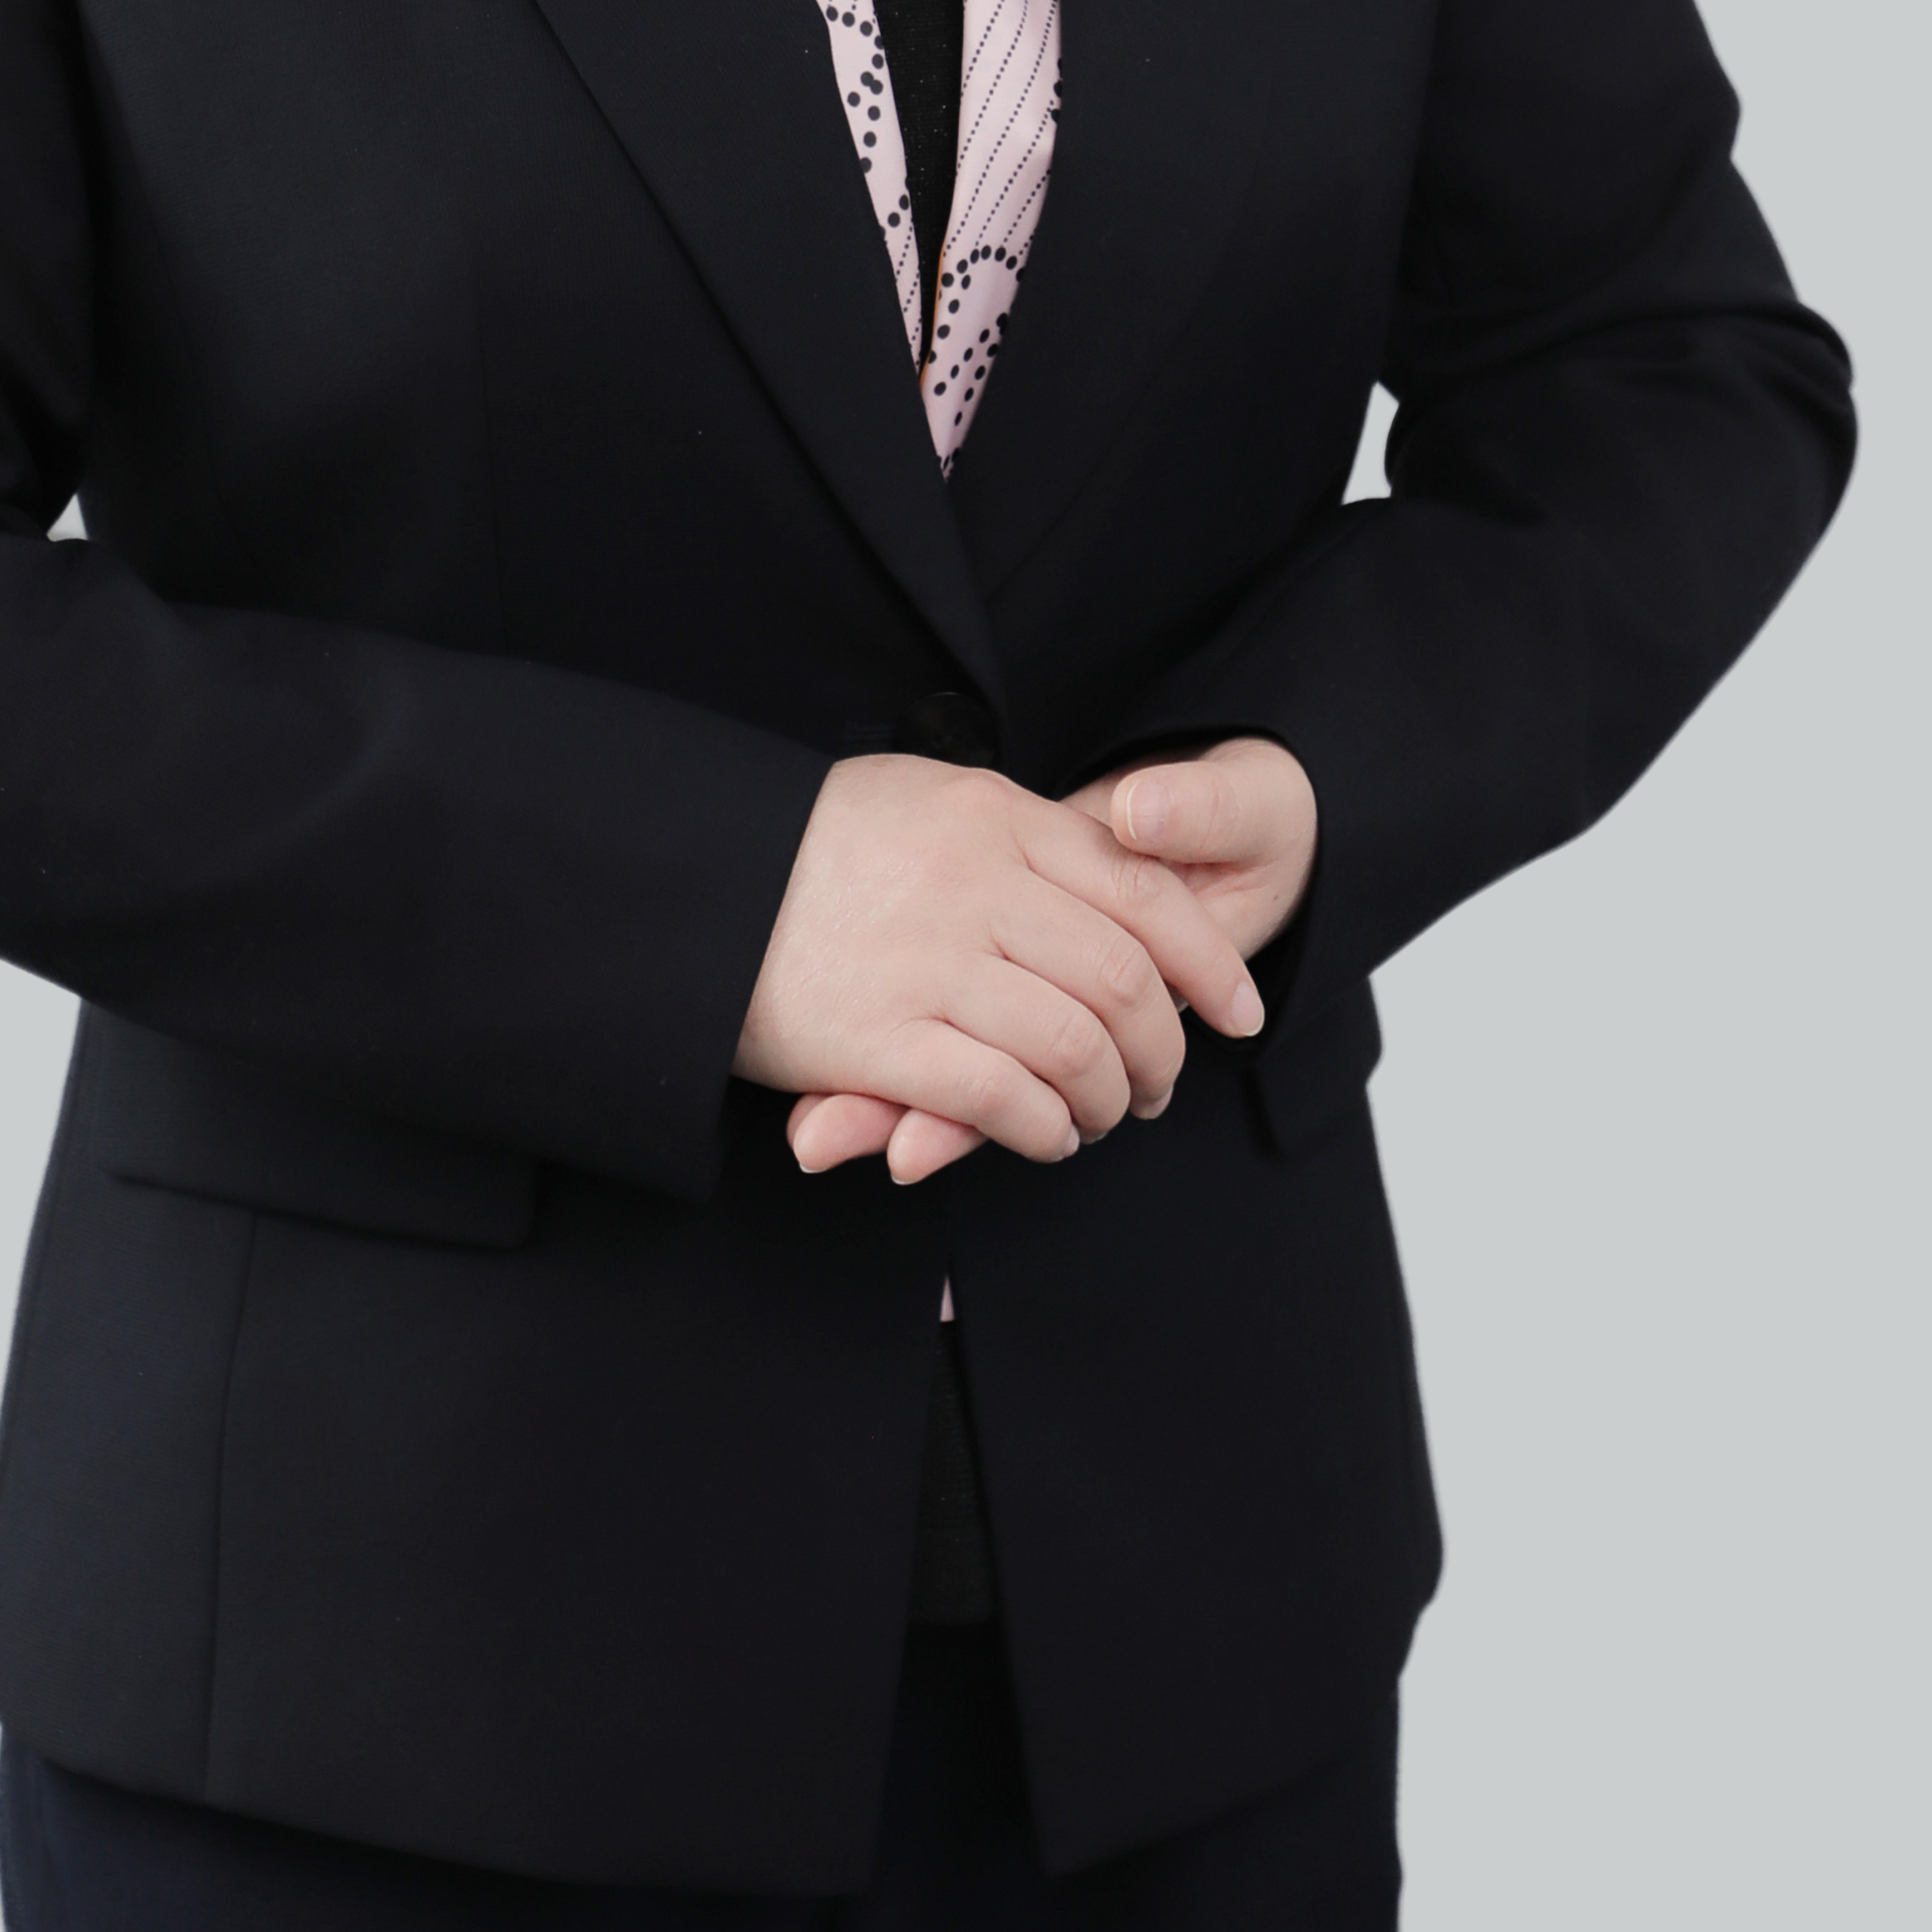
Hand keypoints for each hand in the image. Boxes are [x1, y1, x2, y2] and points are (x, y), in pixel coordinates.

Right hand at [739, 751, 1265, 1187]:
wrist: (693, 875)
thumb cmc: (810, 842)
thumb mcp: (921, 796)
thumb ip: (1009, 828)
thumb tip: (1102, 847)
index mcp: (994, 816)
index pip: (1143, 892)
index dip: (1207, 962)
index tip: (1238, 1011)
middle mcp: (975, 883)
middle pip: (1123, 979)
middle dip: (1160, 1048)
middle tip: (1158, 1084)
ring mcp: (930, 961)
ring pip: (1075, 1048)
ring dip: (1105, 1101)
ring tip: (1099, 1117)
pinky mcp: (882, 1039)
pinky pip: (1003, 1101)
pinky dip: (1043, 1130)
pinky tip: (1043, 1135)